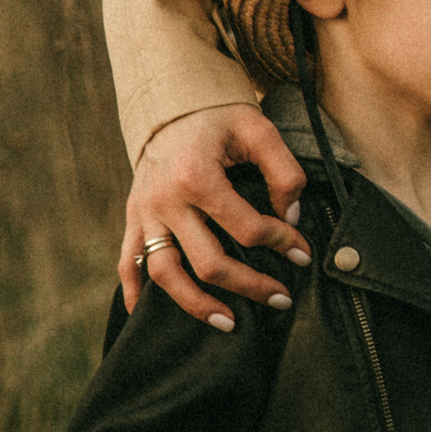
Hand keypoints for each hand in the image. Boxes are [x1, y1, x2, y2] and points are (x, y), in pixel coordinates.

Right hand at [120, 102, 309, 327]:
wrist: (170, 106)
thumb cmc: (219, 118)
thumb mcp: (258, 129)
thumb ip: (283, 170)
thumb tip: (290, 216)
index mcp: (197, 176)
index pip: (247, 227)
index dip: (282, 242)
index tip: (303, 252)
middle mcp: (165, 201)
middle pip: (208, 262)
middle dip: (250, 285)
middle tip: (282, 298)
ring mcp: (143, 213)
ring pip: (165, 274)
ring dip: (197, 305)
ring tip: (230, 324)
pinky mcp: (131, 219)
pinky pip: (127, 264)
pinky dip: (135, 293)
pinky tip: (145, 316)